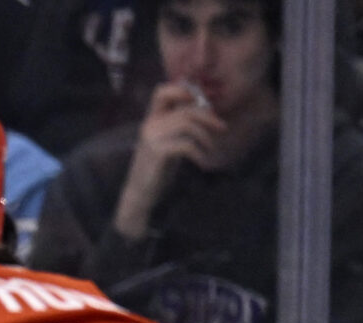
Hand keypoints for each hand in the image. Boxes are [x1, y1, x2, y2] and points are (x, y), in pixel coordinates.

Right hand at [114, 81, 224, 238]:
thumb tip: (206, 111)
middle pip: (185, 110)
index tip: (200, 101)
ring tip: (210, 148)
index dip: (181, 90)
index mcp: (151, 119)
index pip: (161, 92)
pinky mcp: (158, 153)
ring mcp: (152, 138)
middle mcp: (150, 124)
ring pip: (187, 124)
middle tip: (222, 128)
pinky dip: (200, 152)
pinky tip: (202, 161)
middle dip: (208, 117)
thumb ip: (178, 126)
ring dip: (206, 136)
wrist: (140, 192)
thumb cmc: (157, 168)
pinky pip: (186, 144)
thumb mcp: (167, 141)